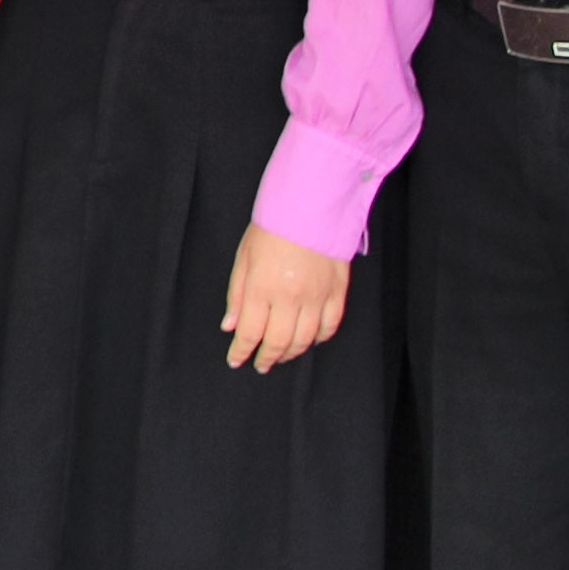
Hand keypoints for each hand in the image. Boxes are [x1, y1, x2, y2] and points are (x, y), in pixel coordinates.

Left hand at [222, 222, 350, 371]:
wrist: (310, 205)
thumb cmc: (272, 228)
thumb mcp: (243, 258)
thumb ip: (237, 295)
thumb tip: (231, 326)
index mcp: (263, 288)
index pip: (250, 332)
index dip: (241, 351)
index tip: (236, 360)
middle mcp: (291, 297)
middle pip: (278, 342)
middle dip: (267, 357)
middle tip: (260, 364)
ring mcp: (317, 296)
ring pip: (305, 339)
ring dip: (291, 352)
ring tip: (281, 355)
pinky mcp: (337, 291)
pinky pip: (330, 326)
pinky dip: (320, 338)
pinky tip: (310, 340)